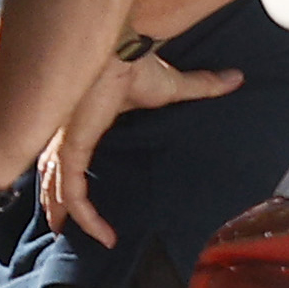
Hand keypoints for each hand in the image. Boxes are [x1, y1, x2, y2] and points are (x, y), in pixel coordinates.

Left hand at [39, 50, 247, 246]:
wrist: (121, 51)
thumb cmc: (138, 65)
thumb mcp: (174, 86)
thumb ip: (202, 86)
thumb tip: (236, 77)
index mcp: (84, 122)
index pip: (68, 156)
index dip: (68, 177)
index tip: (80, 196)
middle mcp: (66, 134)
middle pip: (51, 173)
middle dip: (52, 200)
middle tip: (59, 226)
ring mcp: (65, 142)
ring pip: (55, 187)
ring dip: (60, 213)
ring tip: (66, 236)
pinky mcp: (73, 148)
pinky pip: (73, 191)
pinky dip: (83, 215)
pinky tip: (99, 235)